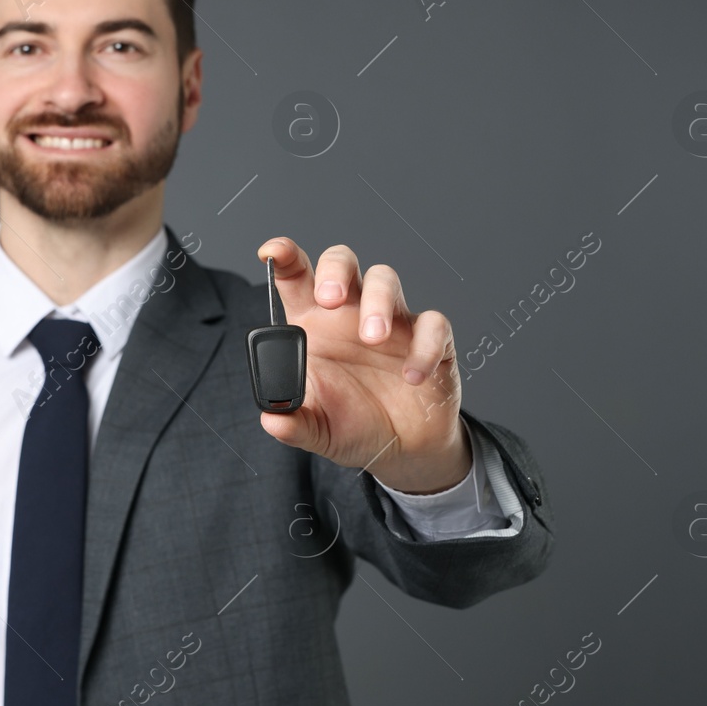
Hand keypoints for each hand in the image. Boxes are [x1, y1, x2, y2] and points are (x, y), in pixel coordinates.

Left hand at [254, 238, 469, 492]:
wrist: (402, 452)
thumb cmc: (353, 425)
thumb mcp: (318, 430)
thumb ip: (295, 424)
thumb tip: (273, 420)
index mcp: (314, 325)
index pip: (297, 278)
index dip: (285, 257)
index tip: (272, 253)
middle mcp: (351, 314)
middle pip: (342, 263)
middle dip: (335, 270)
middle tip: (330, 299)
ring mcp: (392, 322)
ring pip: (385, 279)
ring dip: (378, 302)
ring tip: (372, 338)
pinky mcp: (430, 340)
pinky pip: (434, 324)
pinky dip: (424, 346)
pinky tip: (412, 376)